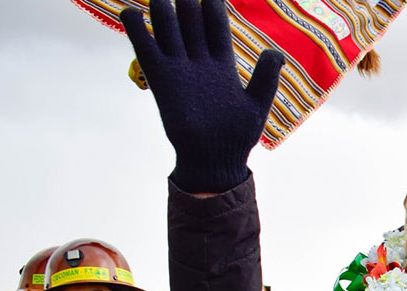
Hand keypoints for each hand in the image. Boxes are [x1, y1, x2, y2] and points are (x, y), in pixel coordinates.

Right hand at [119, 0, 283, 192]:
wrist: (213, 159)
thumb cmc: (238, 135)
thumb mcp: (257, 105)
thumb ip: (266, 77)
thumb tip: (275, 52)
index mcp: (223, 64)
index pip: (216, 25)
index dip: (213, 4)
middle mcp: (199, 60)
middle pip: (190, 19)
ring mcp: (179, 67)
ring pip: (168, 27)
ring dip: (162, 7)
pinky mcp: (161, 79)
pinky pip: (146, 48)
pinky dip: (136, 29)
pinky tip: (130, 13)